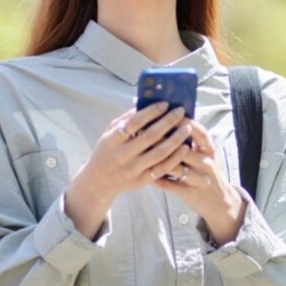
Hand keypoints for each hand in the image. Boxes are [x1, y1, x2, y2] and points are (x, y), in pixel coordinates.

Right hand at [64, 102, 192, 237]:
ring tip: (187, 127)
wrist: (99, 181)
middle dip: (168, 121)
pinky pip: (162, 169)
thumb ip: (125, 119)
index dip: (151, 112)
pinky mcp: (141, 181)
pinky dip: (175, 157)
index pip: (134, 122)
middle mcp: (122, 155)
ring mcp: (133, 169)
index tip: (165, 103)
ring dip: (176, 138)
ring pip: (159, 153)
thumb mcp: (109, 133)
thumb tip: (145, 103)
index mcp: (113, 139)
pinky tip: (184, 147)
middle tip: (180, 111)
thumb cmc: (107, 150)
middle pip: (150, 136)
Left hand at [152, 120, 247, 246]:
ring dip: (156, 157)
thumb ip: (192, 140)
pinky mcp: (189, 193)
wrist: (219, 202)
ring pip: (174, 167)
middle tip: (144, 130)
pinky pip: (169, 184)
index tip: (168, 113)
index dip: (185, 123)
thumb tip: (169, 119)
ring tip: (141, 149)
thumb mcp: (205, 154)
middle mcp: (206, 164)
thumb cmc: (206, 170)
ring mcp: (198, 179)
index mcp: (210, 150)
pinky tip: (144, 169)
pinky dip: (156, 177)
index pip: (200, 133)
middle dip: (162, 139)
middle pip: (182, 149)